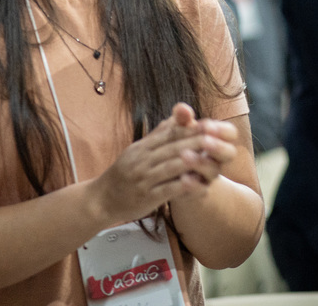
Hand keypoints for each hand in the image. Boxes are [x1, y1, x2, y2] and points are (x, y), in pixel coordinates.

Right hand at [90, 103, 238, 225]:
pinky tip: (199, 185)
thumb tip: (175, 118)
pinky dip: (185, 187)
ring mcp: (144, 179)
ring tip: (211, 160)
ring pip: (172, 167)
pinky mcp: (146, 197)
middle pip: (173, 148)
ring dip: (193, 163)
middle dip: (196, 142)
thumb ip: (157, 136)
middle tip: (217, 139)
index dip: (190, 128)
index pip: (169, 134)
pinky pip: (168, 190)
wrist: (100, 199)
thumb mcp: (136, 151)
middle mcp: (143, 160)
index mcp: (142, 148)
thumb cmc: (122, 175)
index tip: (209, 124)